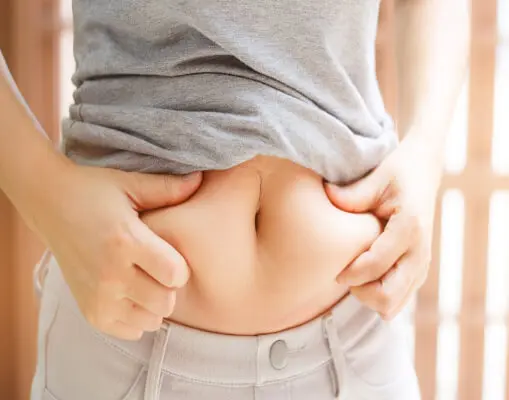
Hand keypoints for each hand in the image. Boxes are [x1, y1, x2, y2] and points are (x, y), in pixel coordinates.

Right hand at [32, 163, 201, 339]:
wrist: (49, 204)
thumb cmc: (94, 192)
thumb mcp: (130, 184)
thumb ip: (168, 188)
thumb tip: (201, 178)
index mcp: (125, 242)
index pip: (175, 275)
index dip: (181, 266)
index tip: (170, 253)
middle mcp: (109, 275)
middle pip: (165, 302)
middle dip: (169, 286)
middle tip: (158, 267)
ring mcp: (97, 297)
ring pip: (151, 320)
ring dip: (154, 303)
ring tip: (144, 280)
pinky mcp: (89, 311)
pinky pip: (130, 331)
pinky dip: (137, 316)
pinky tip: (131, 293)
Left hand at [325, 133, 441, 318]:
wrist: (424, 171)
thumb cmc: (398, 171)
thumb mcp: (376, 177)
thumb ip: (351, 194)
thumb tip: (326, 196)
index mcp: (410, 227)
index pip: (376, 265)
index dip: (351, 274)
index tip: (335, 272)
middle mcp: (421, 250)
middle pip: (389, 297)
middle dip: (361, 293)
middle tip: (345, 276)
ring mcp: (423, 262)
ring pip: (395, 304)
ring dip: (371, 297)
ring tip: (354, 276)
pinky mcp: (420, 268)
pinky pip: (400, 297)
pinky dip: (381, 295)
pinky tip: (366, 277)